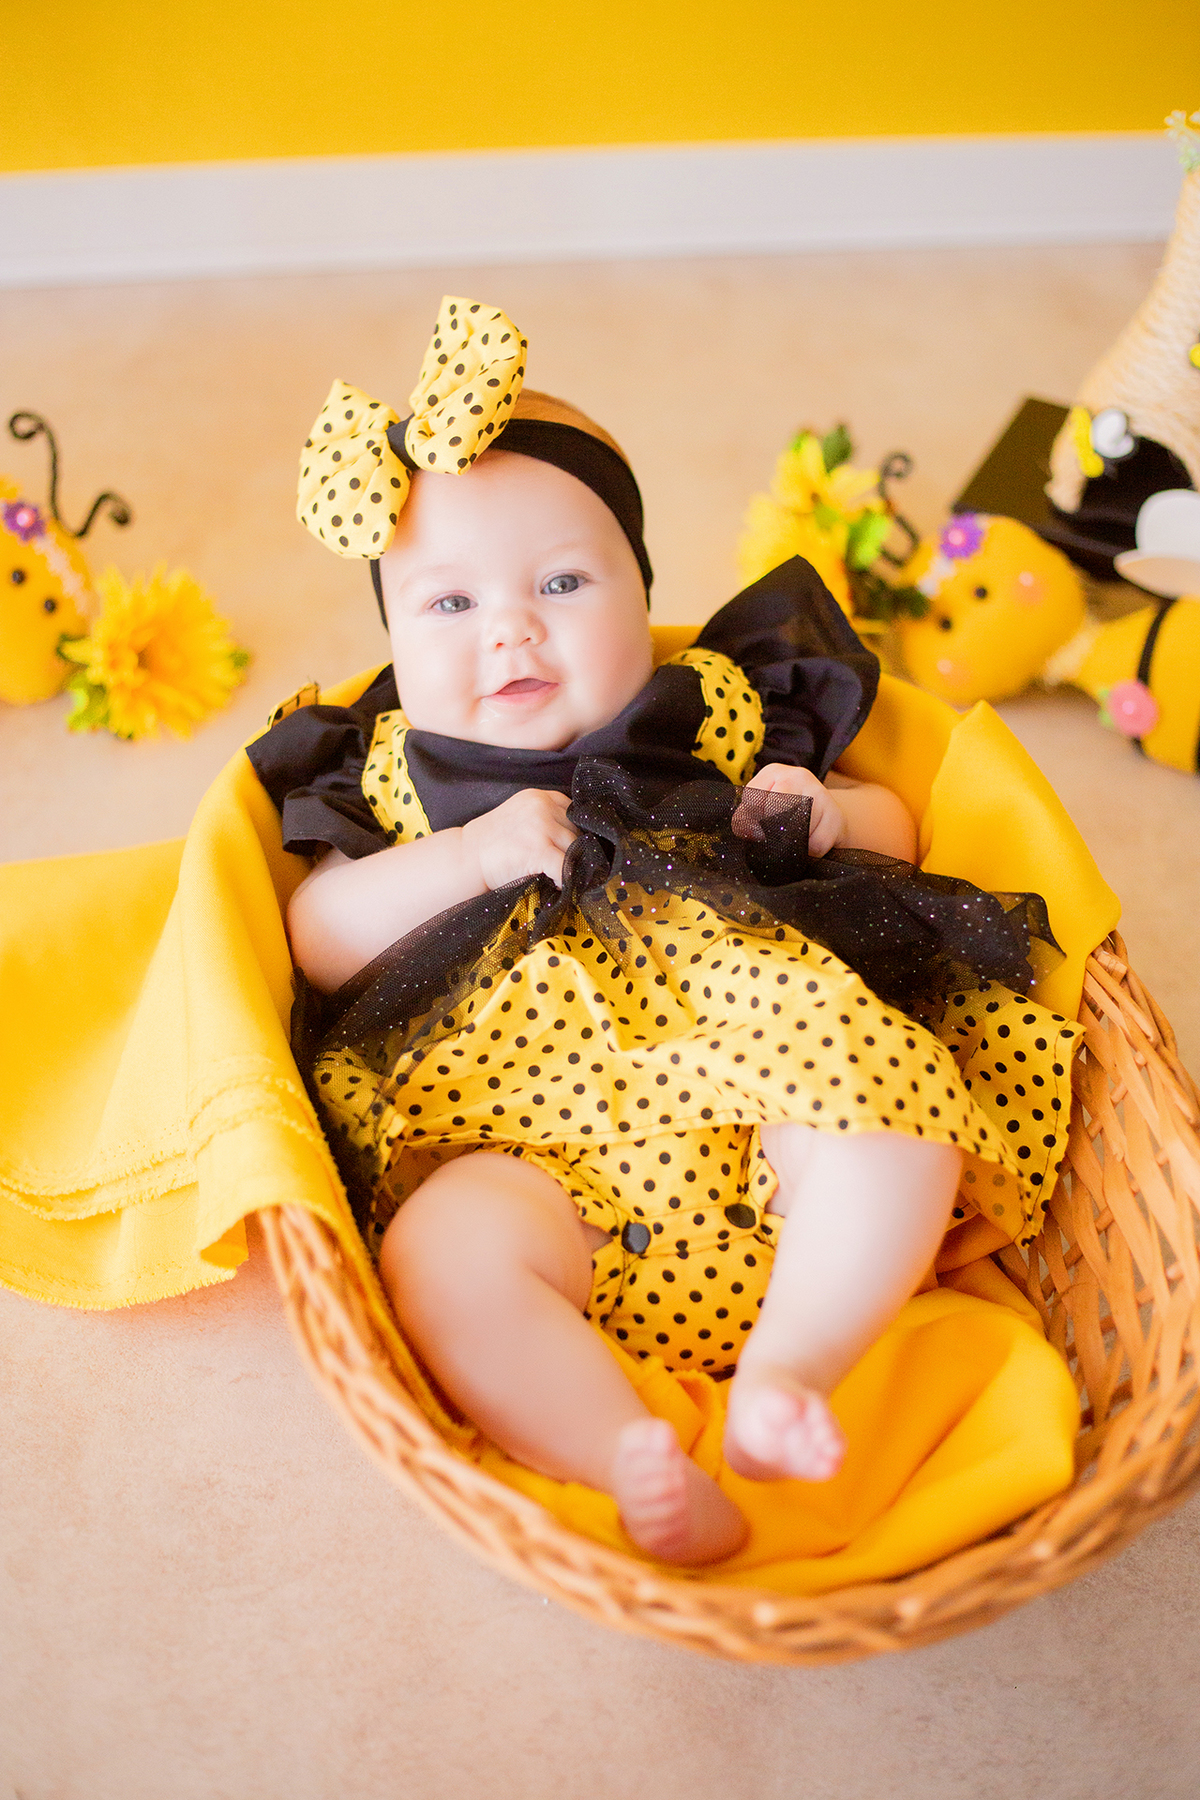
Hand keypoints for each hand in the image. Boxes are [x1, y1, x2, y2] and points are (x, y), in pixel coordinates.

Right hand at [461, 788, 578, 889]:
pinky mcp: (539, 850)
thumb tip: (578, 839)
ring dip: (571, 866)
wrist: (466, 857)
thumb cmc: (493, 843)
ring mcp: (541, 827)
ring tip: (558, 876)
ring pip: (576, 850)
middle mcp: (542, 806)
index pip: (574, 813)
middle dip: (573, 851)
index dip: (573, 833)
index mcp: (539, 796)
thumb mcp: (520, 816)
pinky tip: (557, 884)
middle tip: (561, 866)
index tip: (566, 848)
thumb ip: (545, 818)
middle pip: (577, 831)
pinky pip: (566, 868)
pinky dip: (566, 880)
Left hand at [742, 763, 845, 857]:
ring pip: (796, 829)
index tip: (756, 831)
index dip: (751, 822)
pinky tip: (811, 843)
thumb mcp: (765, 807)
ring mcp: (820, 793)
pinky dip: (810, 851)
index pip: (752, 799)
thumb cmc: (790, 813)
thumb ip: (748, 815)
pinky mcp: (836, 815)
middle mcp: (798, 776)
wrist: (830, 818)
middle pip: (775, 809)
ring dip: (793, 843)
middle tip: (777, 838)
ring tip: (796, 838)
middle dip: (772, 831)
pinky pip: (816, 844)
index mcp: (773, 772)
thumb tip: (746, 831)